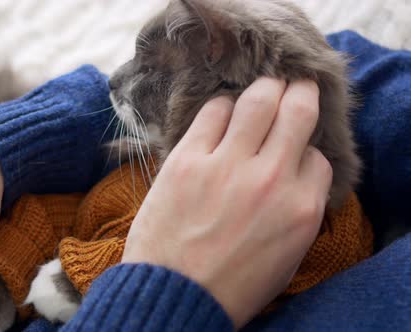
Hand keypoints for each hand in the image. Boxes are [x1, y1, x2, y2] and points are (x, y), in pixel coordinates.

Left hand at [122, 78, 330, 328]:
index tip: (293, 148)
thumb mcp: (286, 256)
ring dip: (263, 89)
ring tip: (261, 88)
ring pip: (257, 100)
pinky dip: (220, 105)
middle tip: (293, 85)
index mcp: (301, 207)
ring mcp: (227, 165)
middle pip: (296, 110)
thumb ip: (299, 209)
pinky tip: (221, 110)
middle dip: (298, 91)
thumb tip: (298, 172)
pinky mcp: (187, 159)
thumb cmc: (232, 284)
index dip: (306, 149)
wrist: (175, 295)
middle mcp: (270, 178)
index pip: (318, 156)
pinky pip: (212, 112)